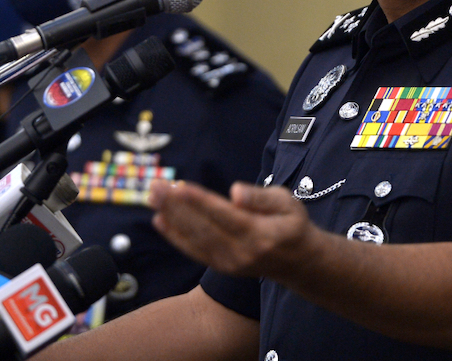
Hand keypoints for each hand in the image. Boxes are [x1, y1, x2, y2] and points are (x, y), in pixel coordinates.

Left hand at [148, 180, 316, 278]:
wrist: (298, 263)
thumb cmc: (292, 224)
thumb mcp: (288, 203)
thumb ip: (261, 198)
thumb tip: (235, 193)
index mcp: (259, 234)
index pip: (223, 215)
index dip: (200, 201)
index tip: (179, 187)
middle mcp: (241, 252)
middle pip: (203, 227)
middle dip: (176, 206)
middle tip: (156, 186)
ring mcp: (229, 263)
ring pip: (194, 238)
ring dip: (171, 217)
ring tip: (153, 197)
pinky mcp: (221, 266)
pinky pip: (194, 250)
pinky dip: (175, 236)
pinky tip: (159, 220)